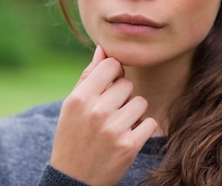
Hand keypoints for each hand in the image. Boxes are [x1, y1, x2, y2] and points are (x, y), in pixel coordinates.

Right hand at [50, 45, 157, 185]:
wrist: (73, 180)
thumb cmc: (72, 136)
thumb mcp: (72, 106)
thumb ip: (88, 76)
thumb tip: (103, 49)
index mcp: (80, 98)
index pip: (111, 65)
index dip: (113, 74)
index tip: (107, 87)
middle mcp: (96, 111)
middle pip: (127, 84)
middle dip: (122, 96)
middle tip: (108, 114)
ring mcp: (114, 129)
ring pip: (141, 102)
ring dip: (134, 113)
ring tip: (117, 126)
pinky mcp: (129, 146)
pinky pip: (150, 123)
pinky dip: (142, 130)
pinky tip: (126, 138)